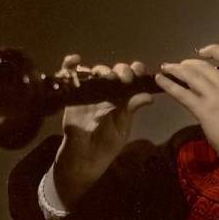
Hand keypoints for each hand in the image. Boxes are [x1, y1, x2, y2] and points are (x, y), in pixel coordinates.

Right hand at [53, 54, 153, 206]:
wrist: (85, 158)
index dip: (136, 71)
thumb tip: (149, 96)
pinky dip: (70, 65)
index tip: (140, 73)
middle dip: (121, 71)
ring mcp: (89, 92)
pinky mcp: (72, 96)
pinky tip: (76, 60)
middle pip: (114, 71)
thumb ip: (131, 109)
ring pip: (95, 71)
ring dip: (101, 70)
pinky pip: (69, 75)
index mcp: (123, 97)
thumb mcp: (122, 127)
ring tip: (106, 77)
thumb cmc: (106, 144)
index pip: (131, 78)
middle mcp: (107, 91)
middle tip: (125, 79)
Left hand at [154, 44, 218, 166]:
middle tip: (177, 67)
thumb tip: (212, 89)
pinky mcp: (204, 110)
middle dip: (187, 64)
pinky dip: (169, 85)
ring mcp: (215, 97)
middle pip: (203, 66)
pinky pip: (182, 93)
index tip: (202, 52)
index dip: (213, 49)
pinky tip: (160, 81)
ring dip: (175, 70)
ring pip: (191, 75)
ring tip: (165, 69)